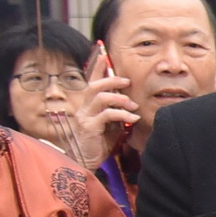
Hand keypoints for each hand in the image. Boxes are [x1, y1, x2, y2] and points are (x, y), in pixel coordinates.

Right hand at [71, 46, 138, 161]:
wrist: (85, 162)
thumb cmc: (98, 144)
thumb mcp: (110, 126)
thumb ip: (116, 113)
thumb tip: (130, 102)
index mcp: (88, 106)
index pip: (91, 82)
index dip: (96, 67)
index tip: (103, 54)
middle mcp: (83, 109)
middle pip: (94, 86)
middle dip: (111, 80)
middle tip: (127, 81)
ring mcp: (84, 117)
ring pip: (99, 97)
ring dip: (119, 97)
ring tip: (132, 104)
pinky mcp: (89, 128)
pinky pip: (106, 114)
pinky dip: (121, 113)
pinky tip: (132, 118)